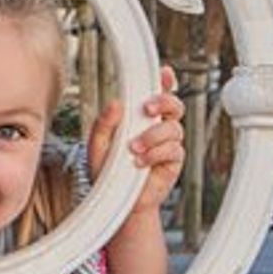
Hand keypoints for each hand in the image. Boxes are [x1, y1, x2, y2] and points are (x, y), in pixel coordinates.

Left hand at [89, 65, 185, 219]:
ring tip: (133, 149)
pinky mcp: (173, 161)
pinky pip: (173, 150)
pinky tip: (140, 162)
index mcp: (140, 118)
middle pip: (174, 105)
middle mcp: (157, 128)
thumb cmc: (108, 171)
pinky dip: (155, 154)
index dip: (164, 82)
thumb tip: (116, 103)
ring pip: (173, 128)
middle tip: (147, 109)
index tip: (164, 72)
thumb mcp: (98, 145)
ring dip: (152, 136)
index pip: (156, 95)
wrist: (117, 201)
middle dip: (164, 101)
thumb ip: (104, 124)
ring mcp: (168, 144)